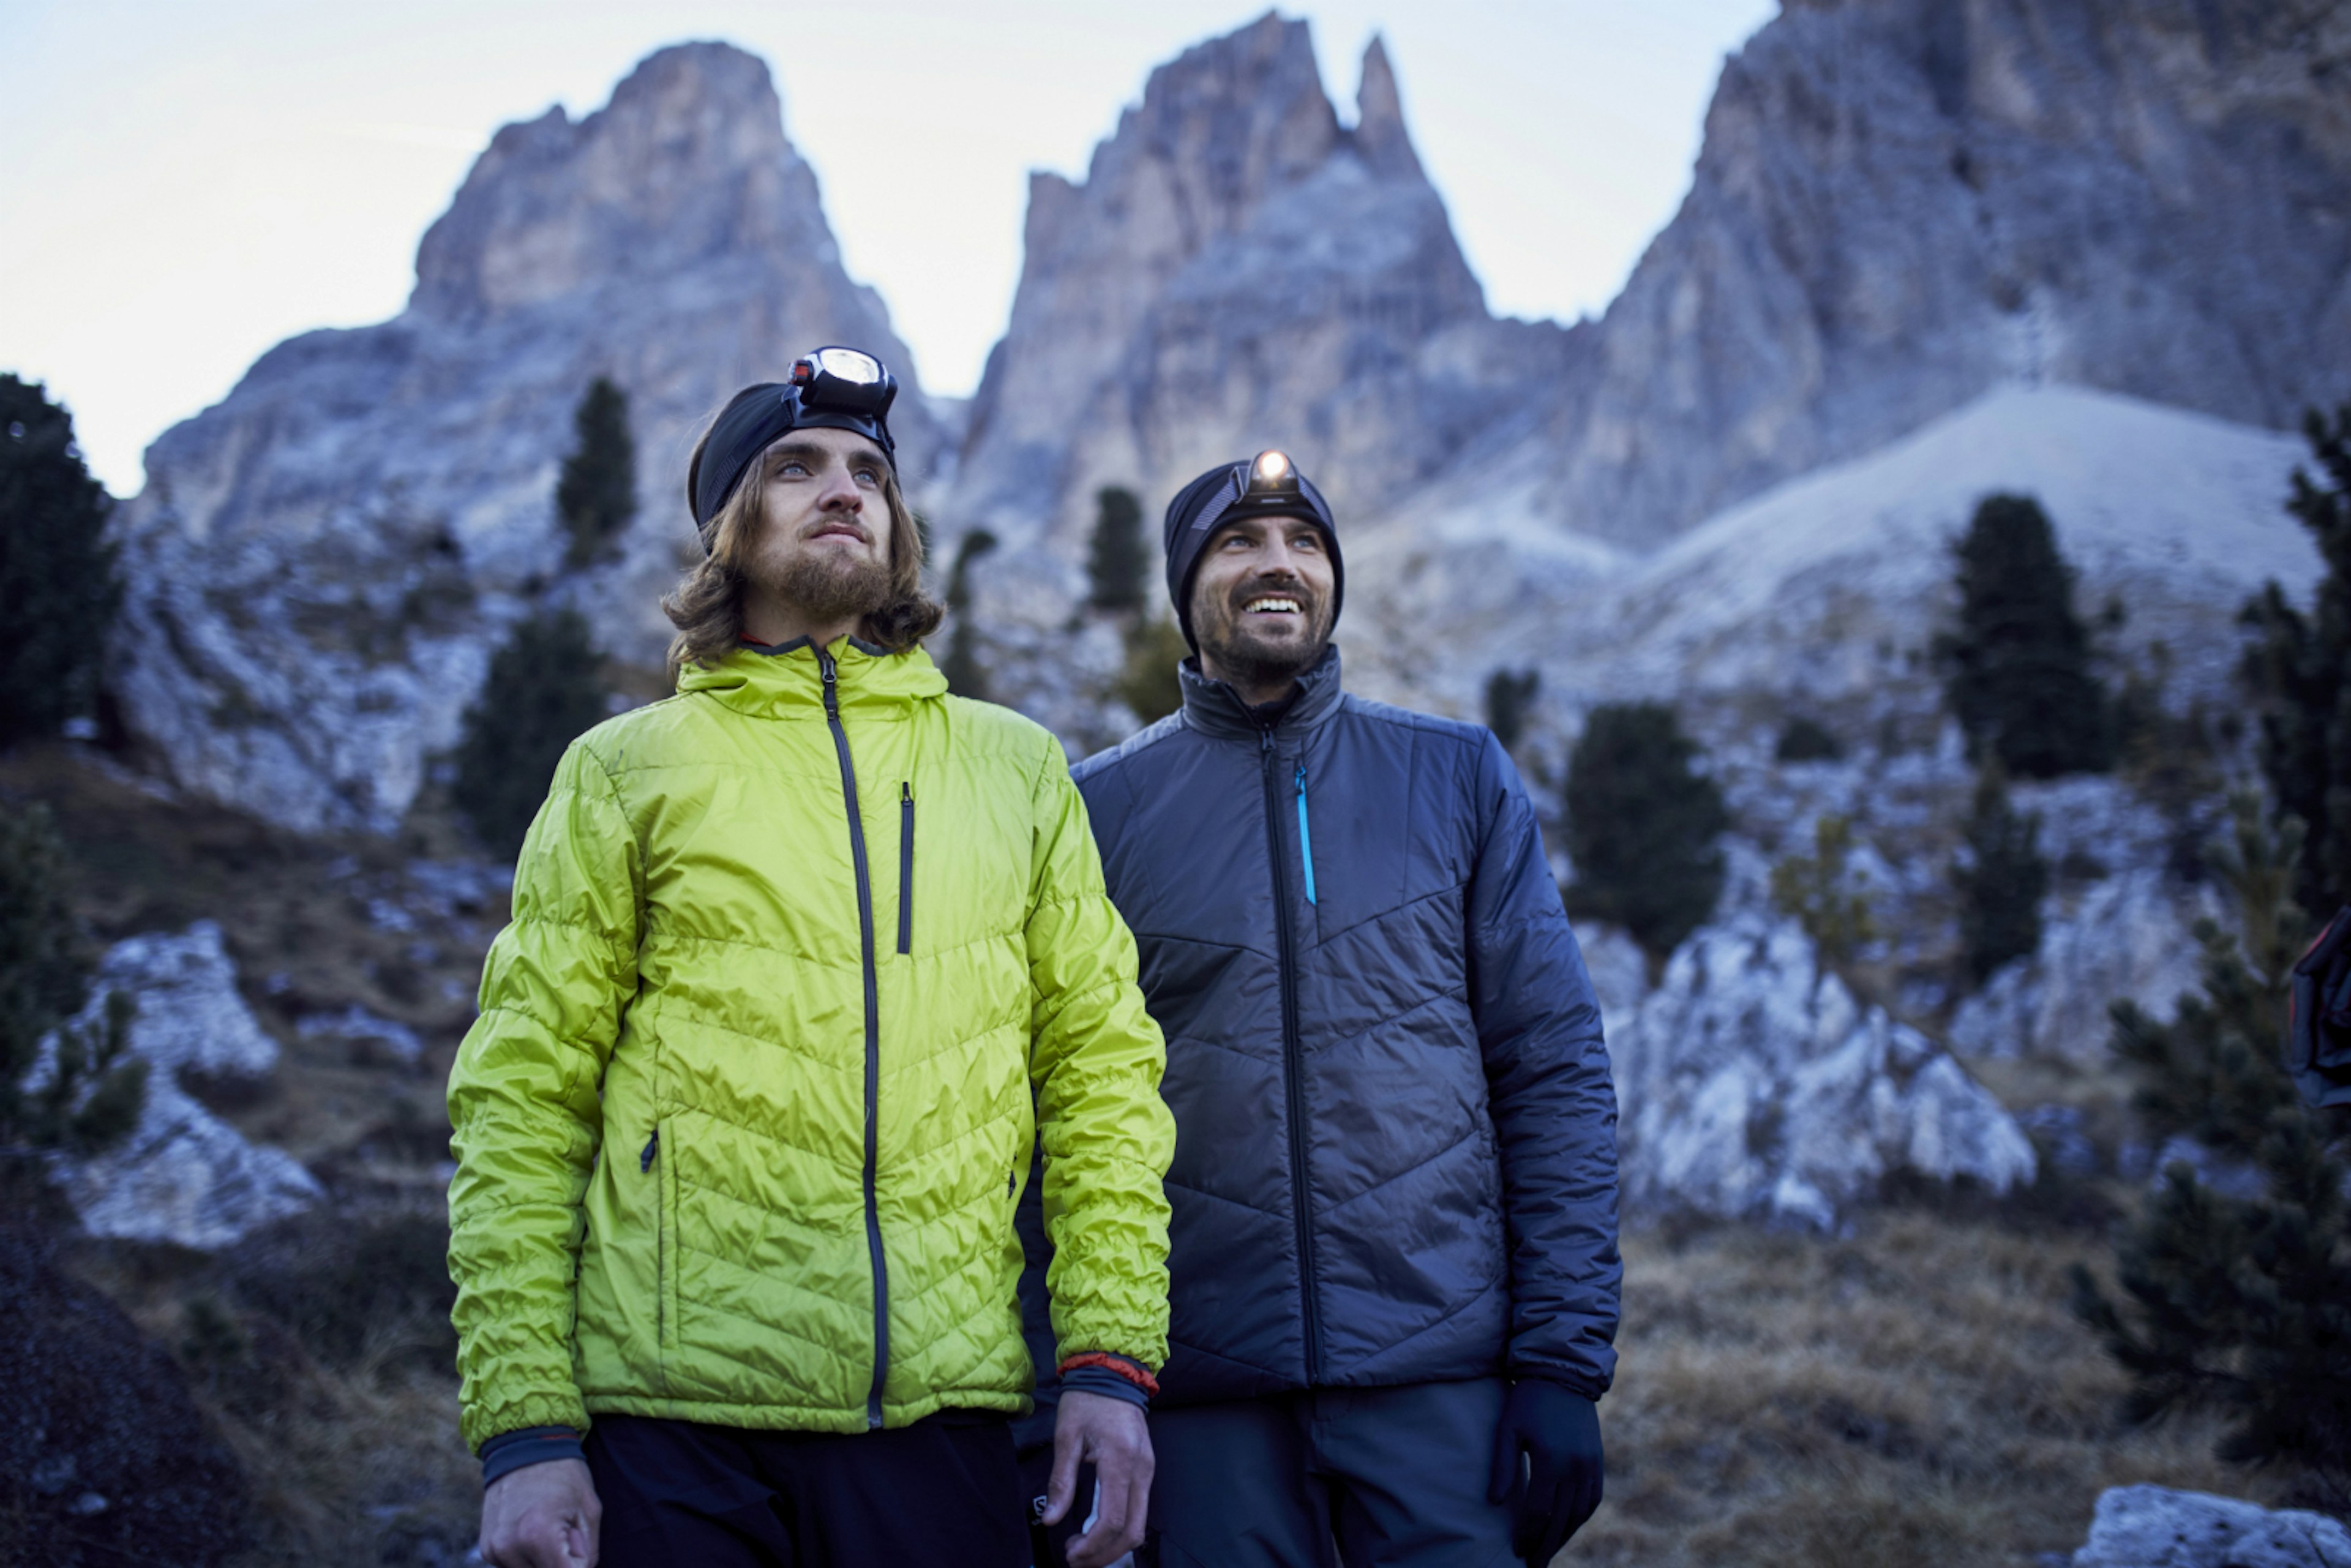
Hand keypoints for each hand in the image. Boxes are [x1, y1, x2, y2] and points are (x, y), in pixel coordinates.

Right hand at [480, 1457, 600, 1567]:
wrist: (524, 1447)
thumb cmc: (564, 1475)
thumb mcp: (589, 1509)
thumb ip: (587, 1551)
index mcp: (538, 1535)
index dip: (577, 1562)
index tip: (576, 1537)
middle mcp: (510, 1547)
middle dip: (560, 1561)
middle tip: (563, 1531)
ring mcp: (494, 1550)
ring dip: (543, 1561)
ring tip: (547, 1528)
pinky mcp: (487, 1549)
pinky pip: (514, 1565)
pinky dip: (527, 1557)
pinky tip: (531, 1530)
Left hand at [1042, 1389, 1152, 1567]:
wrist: (1113, 1372)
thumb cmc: (1087, 1400)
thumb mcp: (1066, 1437)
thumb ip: (1061, 1481)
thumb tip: (1050, 1520)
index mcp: (1120, 1461)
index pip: (1113, 1519)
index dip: (1092, 1545)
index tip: (1070, 1553)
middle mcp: (1141, 1470)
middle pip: (1133, 1532)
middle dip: (1105, 1554)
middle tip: (1075, 1559)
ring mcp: (1148, 1471)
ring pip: (1140, 1525)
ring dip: (1112, 1545)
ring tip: (1082, 1548)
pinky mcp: (1146, 1470)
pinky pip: (1138, 1510)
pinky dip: (1119, 1529)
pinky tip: (1095, 1529)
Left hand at [1487, 1379, 1602, 1565]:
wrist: (1563, 1375)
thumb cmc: (1528, 1400)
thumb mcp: (1508, 1429)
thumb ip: (1503, 1467)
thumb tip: (1495, 1503)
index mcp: (1552, 1460)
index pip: (1539, 1511)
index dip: (1528, 1534)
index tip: (1516, 1550)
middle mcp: (1576, 1467)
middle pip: (1561, 1519)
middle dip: (1546, 1545)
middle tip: (1535, 1565)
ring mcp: (1591, 1465)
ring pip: (1580, 1513)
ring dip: (1565, 1536)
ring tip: (1549, 1551)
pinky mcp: (1598, 1461)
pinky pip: (1593, 1499)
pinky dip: (1581, 1518)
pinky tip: (1569, 1527)